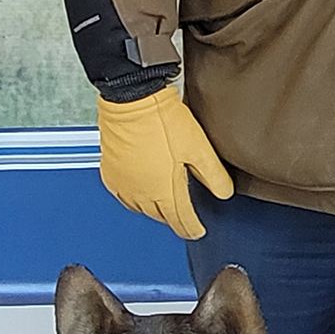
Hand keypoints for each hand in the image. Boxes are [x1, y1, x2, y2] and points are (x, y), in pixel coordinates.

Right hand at [96, 85, 232, 239]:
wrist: (132, 101)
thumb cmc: (164, 122)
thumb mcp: (199, 148)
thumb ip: (213, 175)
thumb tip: (224, 193)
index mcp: (164, 191)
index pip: (181, 221)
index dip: (192, 229)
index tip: (198, 231)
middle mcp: (141, 194)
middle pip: (161, 216)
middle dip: (174, 217)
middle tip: (184, 215)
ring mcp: (123, 184)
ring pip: (140, 208)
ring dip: (154, 209)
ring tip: (166, 203)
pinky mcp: (110, 172)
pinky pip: (123, 195)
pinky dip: (134, 197)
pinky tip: (141, 189)